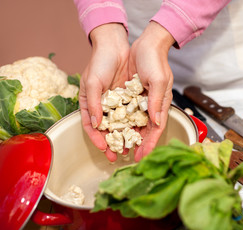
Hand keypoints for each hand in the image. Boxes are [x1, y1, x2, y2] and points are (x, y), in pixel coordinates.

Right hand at [79, 23, 129, 161]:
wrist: (116, 46)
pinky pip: (131, 115)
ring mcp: (116, 103)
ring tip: (130, 150)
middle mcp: (102, 106)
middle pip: (106, 129)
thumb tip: (96, 124)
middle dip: (111, 144)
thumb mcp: (93, 82)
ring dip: (124, 138)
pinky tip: (139, 134)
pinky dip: (134, 125)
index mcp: (90, 103)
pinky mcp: (128, 99)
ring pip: (120, 125)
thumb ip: (94, 103)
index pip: (90, 126)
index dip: (96, 139)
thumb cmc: (100, 62)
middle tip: (116, 157)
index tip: (103, 149)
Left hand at [128, 21, 175, 160]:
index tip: (142, 156)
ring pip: (132, 124)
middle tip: (128, 157)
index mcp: (159, 104)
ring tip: (117, 148)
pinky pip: (123, 112)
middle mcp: (149, 106)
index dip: (149, 144)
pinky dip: (118, 122)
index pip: (155, 129)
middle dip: (136, 144)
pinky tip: (111, 130)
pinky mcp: (129, 95)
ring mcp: (139, 101)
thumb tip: (157, 122)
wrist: (146, 44)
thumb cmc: (156, 61)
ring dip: (126, 136)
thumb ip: (157, 102)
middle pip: (143, 130)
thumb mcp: (159, 81)